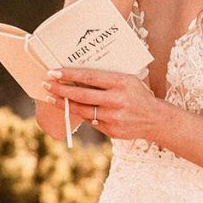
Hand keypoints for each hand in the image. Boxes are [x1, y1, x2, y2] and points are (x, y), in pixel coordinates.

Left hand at [44, 67, 169, 142]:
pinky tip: (71, 108)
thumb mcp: (128, 79)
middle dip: (60, 90)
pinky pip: (90, 121)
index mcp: (121, 82)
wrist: (155, 119)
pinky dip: (80, 113)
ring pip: (82, 110)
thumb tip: (78, 74)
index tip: (54, 72)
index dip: (69, 74)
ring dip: (64, 104)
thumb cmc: (138, 94)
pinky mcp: (111, 130)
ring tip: (52, 97)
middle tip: (47, 85)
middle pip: (81, 95)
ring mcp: (114, 117)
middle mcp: (117, 100)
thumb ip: (107, 78)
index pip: (89, 76)